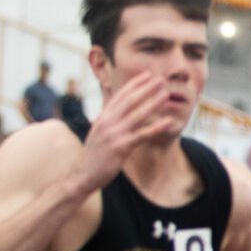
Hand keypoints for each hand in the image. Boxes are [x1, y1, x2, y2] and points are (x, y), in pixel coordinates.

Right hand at [70, 72, 172, 193]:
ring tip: (166, 94)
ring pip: (137, 114)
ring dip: (153, 102)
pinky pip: (142, 135)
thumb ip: (109, 123)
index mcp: (103, 117)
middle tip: (161, 79)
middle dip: (146, 88)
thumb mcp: (99, 134)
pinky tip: (169, 122)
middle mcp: (107, 122)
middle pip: (130, 100)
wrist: (82, 175)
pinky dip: (157, 127)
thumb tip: (118, 115)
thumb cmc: (93, 157)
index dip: (134, 84)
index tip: (147, 75)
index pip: (120, 96)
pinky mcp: (121, 147)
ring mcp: (114, 134)